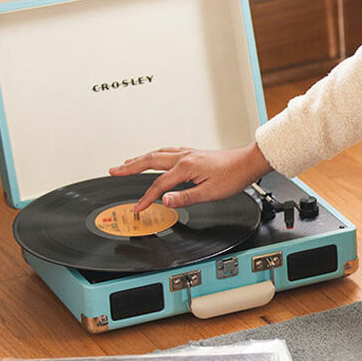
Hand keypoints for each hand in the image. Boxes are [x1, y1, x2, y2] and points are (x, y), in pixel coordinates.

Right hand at [109, 142, 271, 211]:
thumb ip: (185, 197)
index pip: (159, 185)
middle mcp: (184, 157)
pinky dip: (155, 155)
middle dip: (130, 167)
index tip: (137, 208)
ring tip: (127, 163)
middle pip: (150, 161)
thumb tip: (165, 200)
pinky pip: (167, 152)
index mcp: (186, 167)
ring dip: (140, 159)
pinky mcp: (193, 154)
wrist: (248, 163)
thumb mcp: (210, 193)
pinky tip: (155, 157)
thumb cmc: (233, 177)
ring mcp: (188, 154)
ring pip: (157, 154)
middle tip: (113, 170)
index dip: (146, 198)